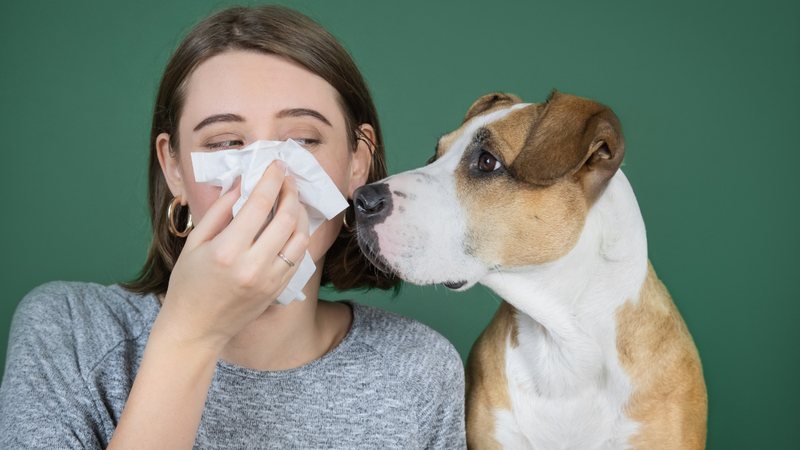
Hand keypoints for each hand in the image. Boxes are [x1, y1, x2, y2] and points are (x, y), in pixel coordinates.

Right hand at [156, 161, 309, 350]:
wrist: (196, 328)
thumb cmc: (188, 284)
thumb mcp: (195, 242)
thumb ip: (220, 209)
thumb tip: (242, 182)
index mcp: (227, 250)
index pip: (259, 204)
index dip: (271, 179)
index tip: (276, 165)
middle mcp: (253, 265)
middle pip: (286, 218)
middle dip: (290, 192)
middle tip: (287, 178)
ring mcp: (270, 280)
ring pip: (300, 237)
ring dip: (300, 213)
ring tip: (291, 199)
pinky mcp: (278, 289)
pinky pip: (298, 256)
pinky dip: (299, 235)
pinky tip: (292, 224)